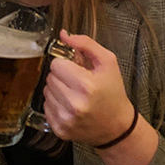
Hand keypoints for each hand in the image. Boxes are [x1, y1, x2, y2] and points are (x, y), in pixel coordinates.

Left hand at [43, 30, 134, 146]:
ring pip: (46, 91)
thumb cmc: (112, 91)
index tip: (77, 71)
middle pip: (50, 77)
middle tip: (77, 83)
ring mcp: (65, 119)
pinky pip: (46, 107)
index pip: (56, 64)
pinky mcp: (59, 129)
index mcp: (86, 85)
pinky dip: (55, 104)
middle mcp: (74, 104)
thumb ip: (85, 44)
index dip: (66, 65)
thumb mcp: (107, 63)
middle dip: (62, 77)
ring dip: (57, 90)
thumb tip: (63, 34)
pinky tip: (70, 107)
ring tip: (74, 95)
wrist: (117, 127)